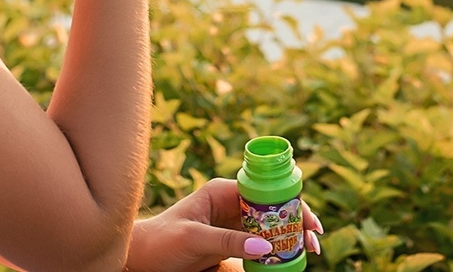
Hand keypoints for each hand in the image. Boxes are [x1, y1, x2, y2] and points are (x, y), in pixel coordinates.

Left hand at [124, 178, 321, 271]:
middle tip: (314, 244)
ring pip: (268, 227)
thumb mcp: (194, 239)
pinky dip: (273, 252)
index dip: (291, 205)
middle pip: (272, 209)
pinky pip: (257, 244)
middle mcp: (229, 204)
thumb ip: (228, 242)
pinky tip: (284, 261)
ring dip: (287, 239)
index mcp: (222, 192)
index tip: (309, 223)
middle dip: (295, 223)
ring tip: (306, 254)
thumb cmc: (160, 242)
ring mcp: (230, 223)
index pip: (266, 192)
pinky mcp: (228, 242)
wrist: (139, 258)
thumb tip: (266, 249)